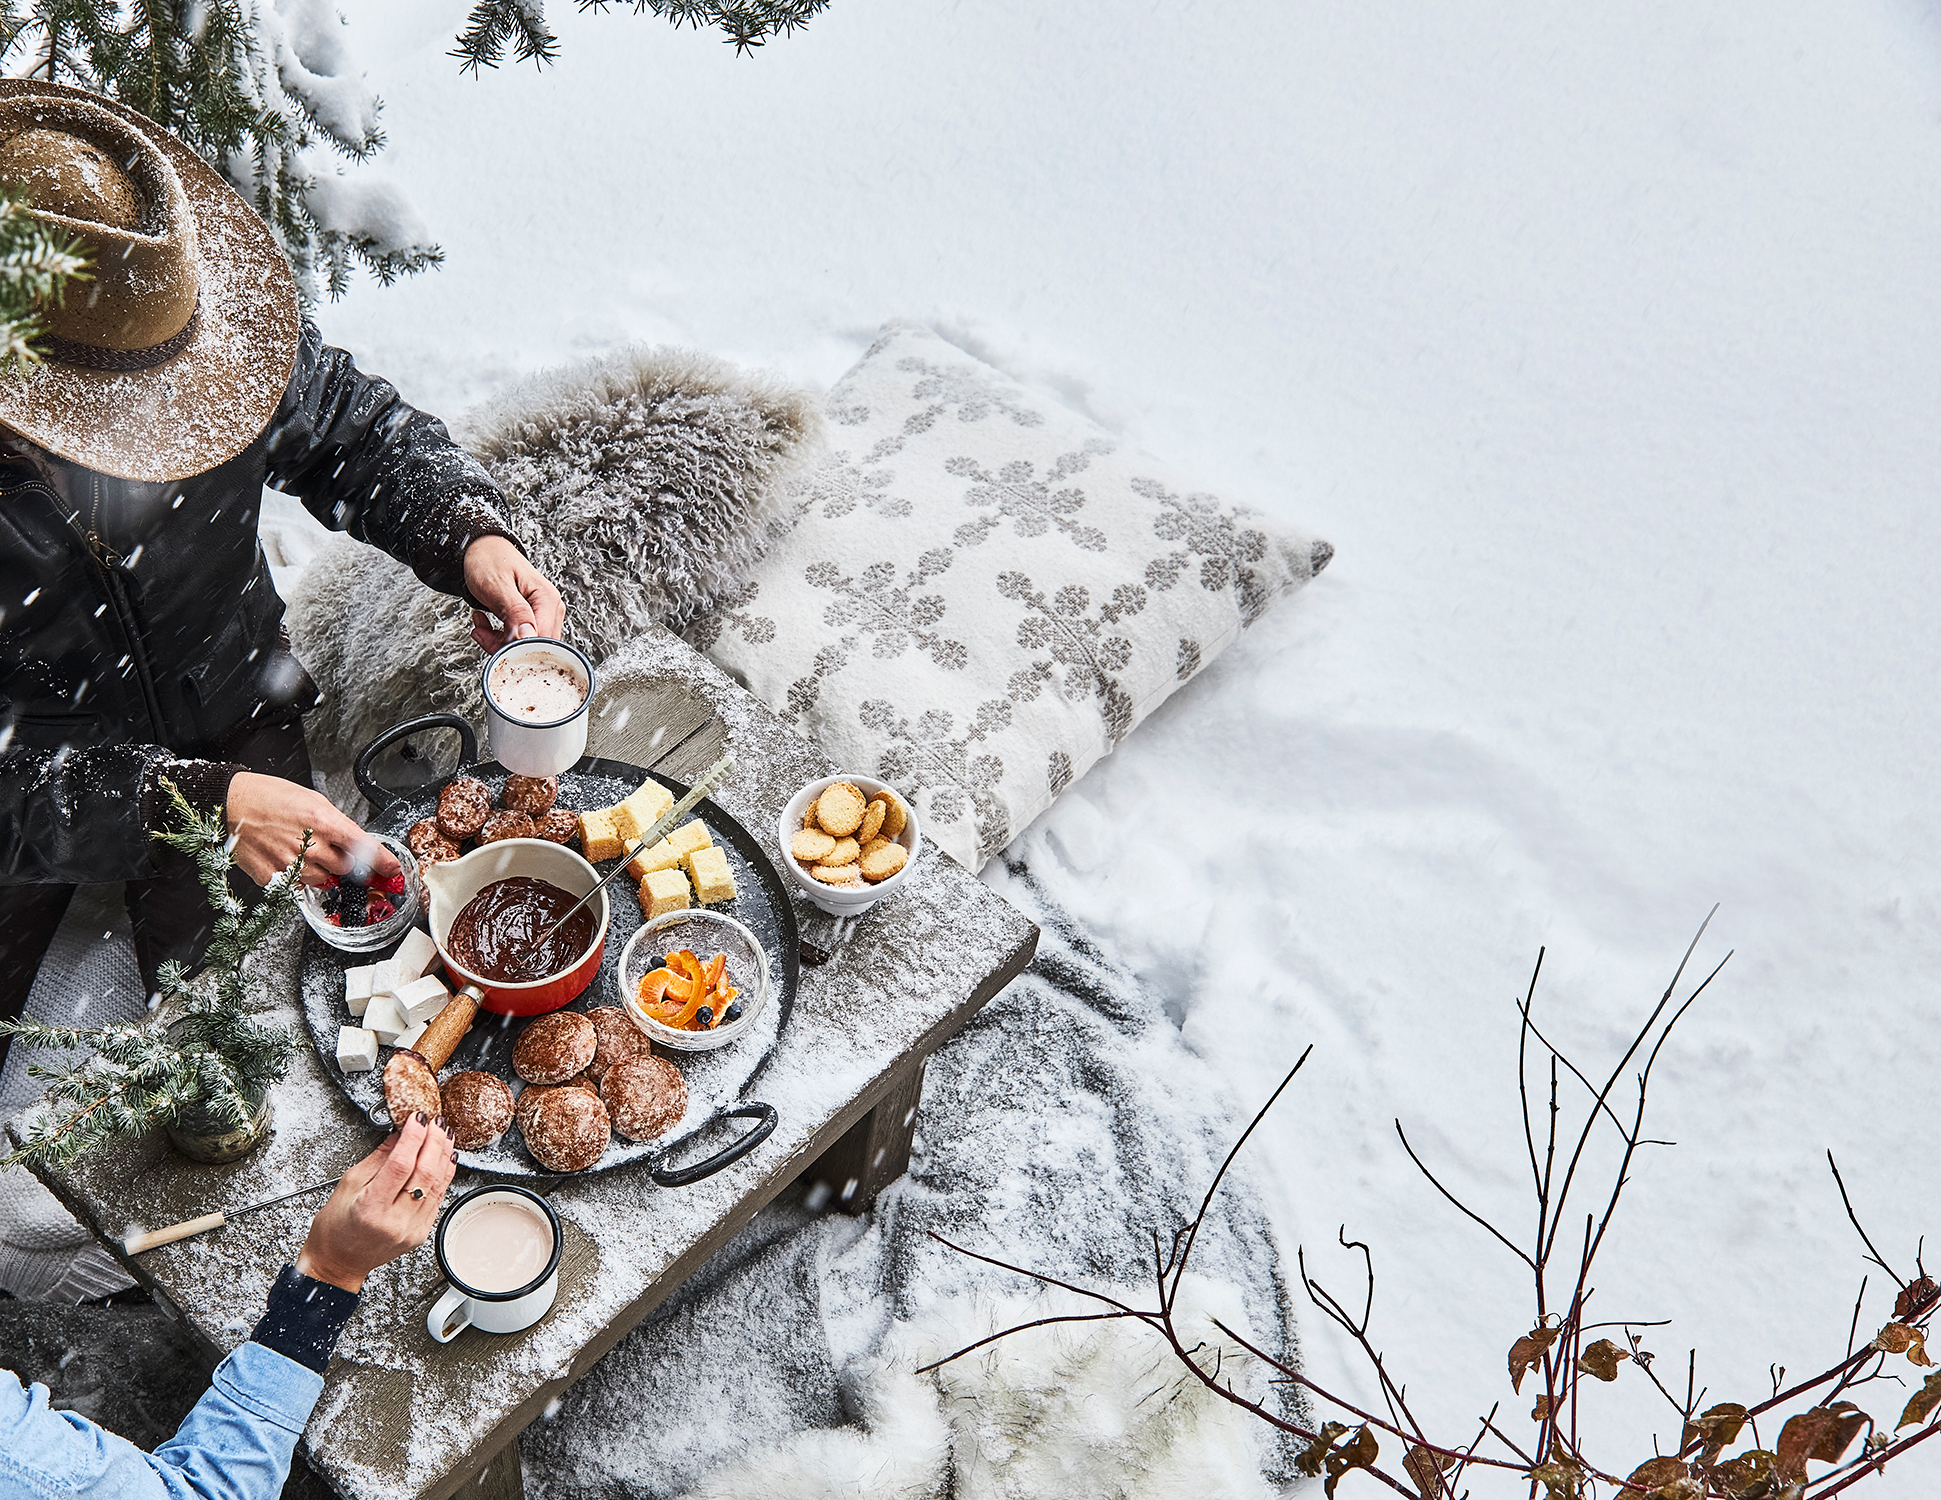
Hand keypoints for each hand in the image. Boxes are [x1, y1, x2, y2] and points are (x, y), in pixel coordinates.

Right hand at [226, 771, 400, 888]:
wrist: (232, 803)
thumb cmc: (270, 797)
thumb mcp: (313, 800)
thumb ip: (336, 824)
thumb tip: (354, 844)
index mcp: (323, 821)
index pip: (364, 846)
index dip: (382, 861)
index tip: (392, 869)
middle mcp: (309, 844)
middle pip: (345, 868)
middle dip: (342, 861)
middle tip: (326, 848)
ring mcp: (290, 863)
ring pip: (323, 880)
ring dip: (320, 870)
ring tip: (302, 850)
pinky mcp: (272, 876)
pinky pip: (297, 886)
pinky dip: (296, 876)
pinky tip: (286, 858)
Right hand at [297, 1113, 457, 1293]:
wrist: (339, 1262)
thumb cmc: (335, 1228)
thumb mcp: (348, 1185)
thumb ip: (378, 1158)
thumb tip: (400, 1133)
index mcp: (371, 1209)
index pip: (400, 1165)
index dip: (413, 1137)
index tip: (417, 1118)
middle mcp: (394, 1222)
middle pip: (424, 1173)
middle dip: (433, 1141)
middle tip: (436, 1121)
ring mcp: (411, 1229)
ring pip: (436, 1184)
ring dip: (444, 1155)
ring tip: (444, 1133)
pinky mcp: (421, 1233)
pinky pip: (438, 1198)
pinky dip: (443, 1174)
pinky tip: (445, 1158)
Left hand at [464, 536, 564, 651]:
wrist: (482, 550)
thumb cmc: (489, 561)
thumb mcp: (498, 586)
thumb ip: (515, 611)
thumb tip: (528, 636)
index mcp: (547, 598)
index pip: (541, 638)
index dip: (518, 647)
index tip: (495, 644)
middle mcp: (550, 608)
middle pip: (535, 646)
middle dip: (506, 646)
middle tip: (483, 633)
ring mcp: (542, 615)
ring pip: (525, 646)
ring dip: (498, 642)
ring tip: (481, 627)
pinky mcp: (531, 619)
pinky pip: (518, 640)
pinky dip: (498, 638)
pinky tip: (486, 626)